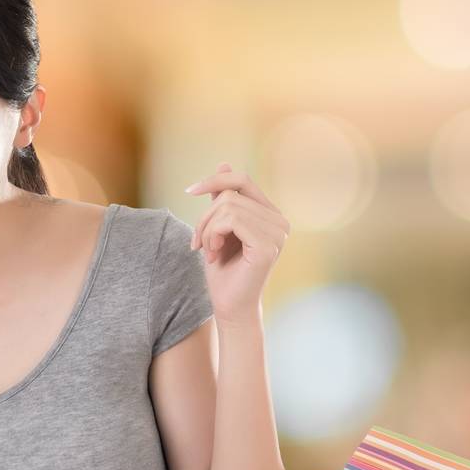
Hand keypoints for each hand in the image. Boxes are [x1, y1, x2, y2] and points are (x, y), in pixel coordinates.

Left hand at [184, 162, 289, 324]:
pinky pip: (231, 220)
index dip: (214, 179)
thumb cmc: (223, 270)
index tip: (189, 191)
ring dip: (207, 229)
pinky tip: (213, 254)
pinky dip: (213, 234)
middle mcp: (279, 220)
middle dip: (205, 217)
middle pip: (229, 193)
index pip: (242, 180)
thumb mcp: (218, 228)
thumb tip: (223, 163)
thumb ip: (222, 199)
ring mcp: (278, 232)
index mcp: (270, 214)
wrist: (229, 305)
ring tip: (208, 250)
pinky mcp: (269, 245)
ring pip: (227, 206)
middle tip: (199, 242)